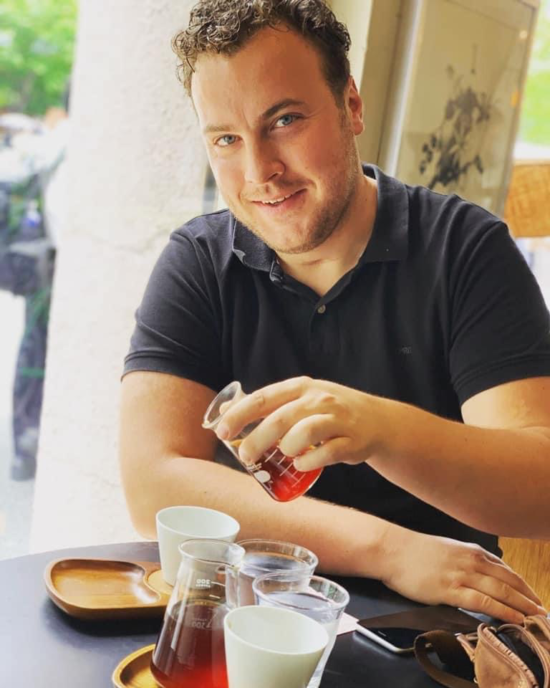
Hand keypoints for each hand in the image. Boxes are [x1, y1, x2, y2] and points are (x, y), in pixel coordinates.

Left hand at [216, 376, 385, 467]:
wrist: (376, 420)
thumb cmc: (328, 411)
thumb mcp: (297, 400)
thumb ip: (264, 405)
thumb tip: (224, 411)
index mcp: (300, 387)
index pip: (263, 398)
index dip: (239, 416)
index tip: (222, 432)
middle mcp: (318, 399)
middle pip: (280, 419)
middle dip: (257, 440)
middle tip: (244, 456)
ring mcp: (337, 419)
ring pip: (305, 433)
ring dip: (287, 449)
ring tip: (283, 456)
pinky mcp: (352, 441)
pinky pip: (328, 453)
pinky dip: (311, 462)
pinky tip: (302, 465)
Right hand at [382, 526, 545, 622]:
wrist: (391, 549)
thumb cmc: (414, 551)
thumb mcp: (446, 550)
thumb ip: (465, 561)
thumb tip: (478, 575)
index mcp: (471, 551)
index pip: (506, 570)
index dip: (524, 586)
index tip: (534, 598)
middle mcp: (471, 561)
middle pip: (510, 581)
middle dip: (530, 597)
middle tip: (543, 611)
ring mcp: (462, 575)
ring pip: (502, 592)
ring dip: (523, 606)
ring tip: (537, 617)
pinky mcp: (450, 589)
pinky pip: (484, 602)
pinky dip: (503, 611)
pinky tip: (515, 619)